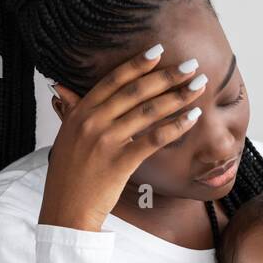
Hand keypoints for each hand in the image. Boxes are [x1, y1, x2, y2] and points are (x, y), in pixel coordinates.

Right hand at [39, 44, 207, 231]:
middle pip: (135, 91)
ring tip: (199, 86)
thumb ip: (71, 111)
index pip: (113, 80)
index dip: (137, 64)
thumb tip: (64, 88)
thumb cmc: (69, 176)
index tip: (159, 51)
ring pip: (148, 111)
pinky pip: (153, 139)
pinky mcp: (120, 162)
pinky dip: (175, 126)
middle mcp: (92, 121)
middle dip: (167, 75)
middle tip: (191, 65)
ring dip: (178, 96)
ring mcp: (106, 141)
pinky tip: (193, 117)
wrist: (65, 210)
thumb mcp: (66, 137)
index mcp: (79, 112)